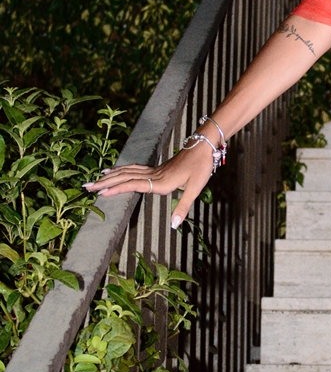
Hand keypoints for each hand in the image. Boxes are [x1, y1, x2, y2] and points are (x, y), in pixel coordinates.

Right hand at [84, 139, 214, 228]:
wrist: (203, 146)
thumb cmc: (200, 167)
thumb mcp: (195, 189)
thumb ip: (182, 207)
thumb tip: (174, 225)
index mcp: (161, 182)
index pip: (133, 185)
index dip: (117, 189)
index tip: (101, 193)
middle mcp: (154, 175)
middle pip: (124, 177)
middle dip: (105, 182)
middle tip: (87, 186)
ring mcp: (154, 170)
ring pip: (127, 172)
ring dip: (110, 176)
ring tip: (94, 180)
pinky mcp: (157, 168)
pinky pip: (133, 168)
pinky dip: (121, 170)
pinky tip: (114, 171)